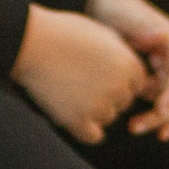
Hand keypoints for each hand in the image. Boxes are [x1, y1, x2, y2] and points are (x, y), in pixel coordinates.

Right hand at [12, 5, 148, 143]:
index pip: (136, 84)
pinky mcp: (78, 120)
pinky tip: (71, 114)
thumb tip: (135, 71)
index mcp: (129, 65)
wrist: (32, 42)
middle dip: (107, 94)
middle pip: (122, 102)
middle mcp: (119, 87)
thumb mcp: (102, 34)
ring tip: (70, 90)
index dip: (117, 78)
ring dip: (93, 110)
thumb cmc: (64, 33)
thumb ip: (123, 53)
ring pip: (107, 117)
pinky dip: (84, 129)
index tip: (97, 70)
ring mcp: (99, 105)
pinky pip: (93, 136)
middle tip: (80, 79)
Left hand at [87, 0, 168, 139]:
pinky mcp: (157, 81)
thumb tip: (162, 35)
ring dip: (158, 119)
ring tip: (133, 128)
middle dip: (163, 113)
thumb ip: (142, 26)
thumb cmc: (117, 9)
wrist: (109, 8)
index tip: (160, 108)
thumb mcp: (126, 15)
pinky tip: (135, 126)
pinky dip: (154, 116)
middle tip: (136, 126)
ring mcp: (168, 72)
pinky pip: (162, 104)